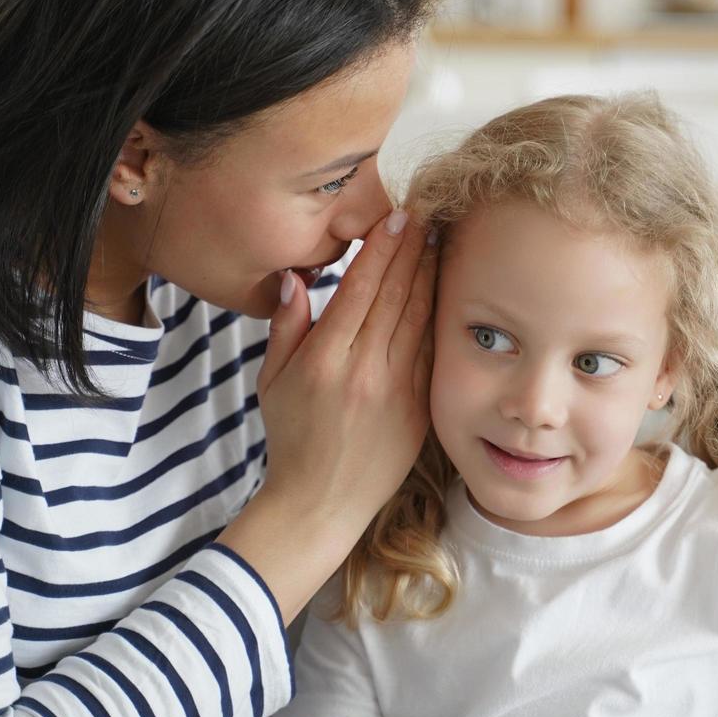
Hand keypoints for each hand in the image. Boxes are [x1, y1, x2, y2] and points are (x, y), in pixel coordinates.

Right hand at [255, 210, 435, 524]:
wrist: (322, 504)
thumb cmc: (292, 439)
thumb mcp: (272, 383)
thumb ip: (286, 328)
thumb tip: (296, 277)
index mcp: (325, 362)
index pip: (358, 290)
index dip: (381, 249)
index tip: (396, 216)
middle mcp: (364, 372)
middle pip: (395, 296)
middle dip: (413, 249)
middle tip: (429, 212)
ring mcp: (397, 391)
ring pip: (419, 318)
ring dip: (430, 275)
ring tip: (440, 239)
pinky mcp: (419, 408)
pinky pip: (430, 351)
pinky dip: (438, 316)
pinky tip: (445, 289)